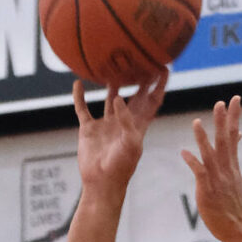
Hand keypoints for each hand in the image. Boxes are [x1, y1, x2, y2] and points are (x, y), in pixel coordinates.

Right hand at [71, 72, 167, 199]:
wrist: (102, 183)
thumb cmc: (121, 166)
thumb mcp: (130, 143)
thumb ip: (126, 120)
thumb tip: (118, 97)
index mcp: (138, 124)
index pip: (152, 100)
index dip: (159, 85)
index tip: (163, 67)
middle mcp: (123, 121)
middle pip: (133, 95)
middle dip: (138, 79)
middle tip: (138, 58)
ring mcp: (106, 124)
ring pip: (109, 98)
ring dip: (111, 84)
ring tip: (111, 65)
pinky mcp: (89, 129)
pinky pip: (83, 109)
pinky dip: (80, 97)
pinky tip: (77, 83)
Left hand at [179, 97, 241, 241]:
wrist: (239, 228)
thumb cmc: (234, 205)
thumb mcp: (237, 178)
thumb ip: (233, 156)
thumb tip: (238, 136)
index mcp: (233, 165)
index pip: (233, 136)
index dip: (234, 117)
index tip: (235, 99)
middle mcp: (227, 169)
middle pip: (225, 141)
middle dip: (223, 121)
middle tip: (221, 102)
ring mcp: (218, 180)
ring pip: (211, 155)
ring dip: (203, 138)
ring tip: (196, 122)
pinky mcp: (208, 191)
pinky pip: (199, 174)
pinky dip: (192, 162)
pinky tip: (183, 152)